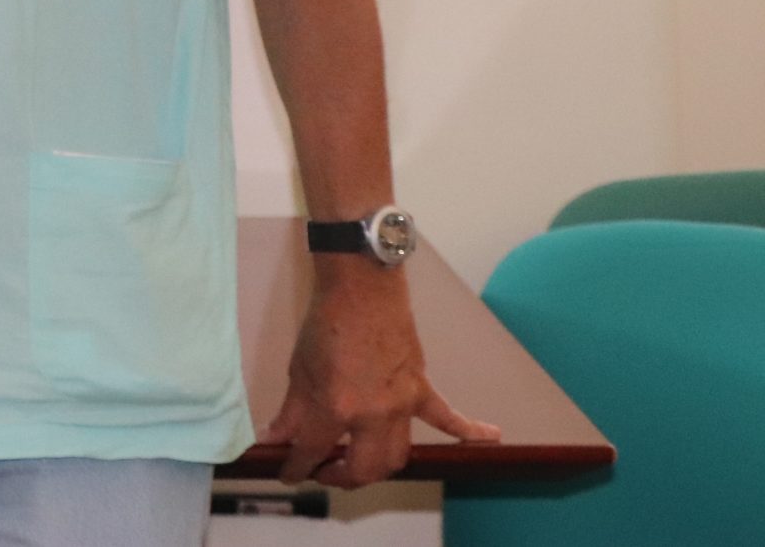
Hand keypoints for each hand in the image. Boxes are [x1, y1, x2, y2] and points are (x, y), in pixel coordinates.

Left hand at [265, 263, 501, 487]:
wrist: (361, 285)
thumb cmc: (325, 323)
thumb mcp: (300, 369)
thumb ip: (291, 413)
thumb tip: (274, 440)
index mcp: (337, 407)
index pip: (312, 452)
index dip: (295, 467)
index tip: (287, 472)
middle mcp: (374, 414)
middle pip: (363, 468)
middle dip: (340, 478)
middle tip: (322, 470)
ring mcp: (403, 403)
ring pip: (396, 456)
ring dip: (377, 468)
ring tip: (358, 465)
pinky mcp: (422, 388)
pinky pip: (449, 416)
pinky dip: (470, 431)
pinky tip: (490, 437)